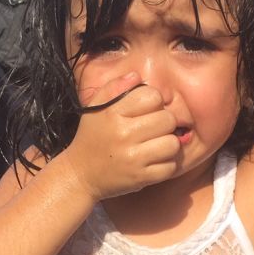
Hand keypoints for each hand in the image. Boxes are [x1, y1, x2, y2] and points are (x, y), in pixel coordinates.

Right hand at [63, 72, 180, 200]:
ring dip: (167, 144)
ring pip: (172, 143)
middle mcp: (123, 134)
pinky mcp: (140, 178)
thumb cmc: (92, 137)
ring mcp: (133, 158)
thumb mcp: (96, 107)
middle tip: (152, 129)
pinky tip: (153, 161)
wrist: (81, 174)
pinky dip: (166, 165)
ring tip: (155, 145)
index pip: (153, 96)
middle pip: (168, 119)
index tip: (145, 111)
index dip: (154, 102)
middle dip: (164, 123)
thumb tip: (137, 76)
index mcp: (113, 113)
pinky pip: (170, 167)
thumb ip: (115, 87)